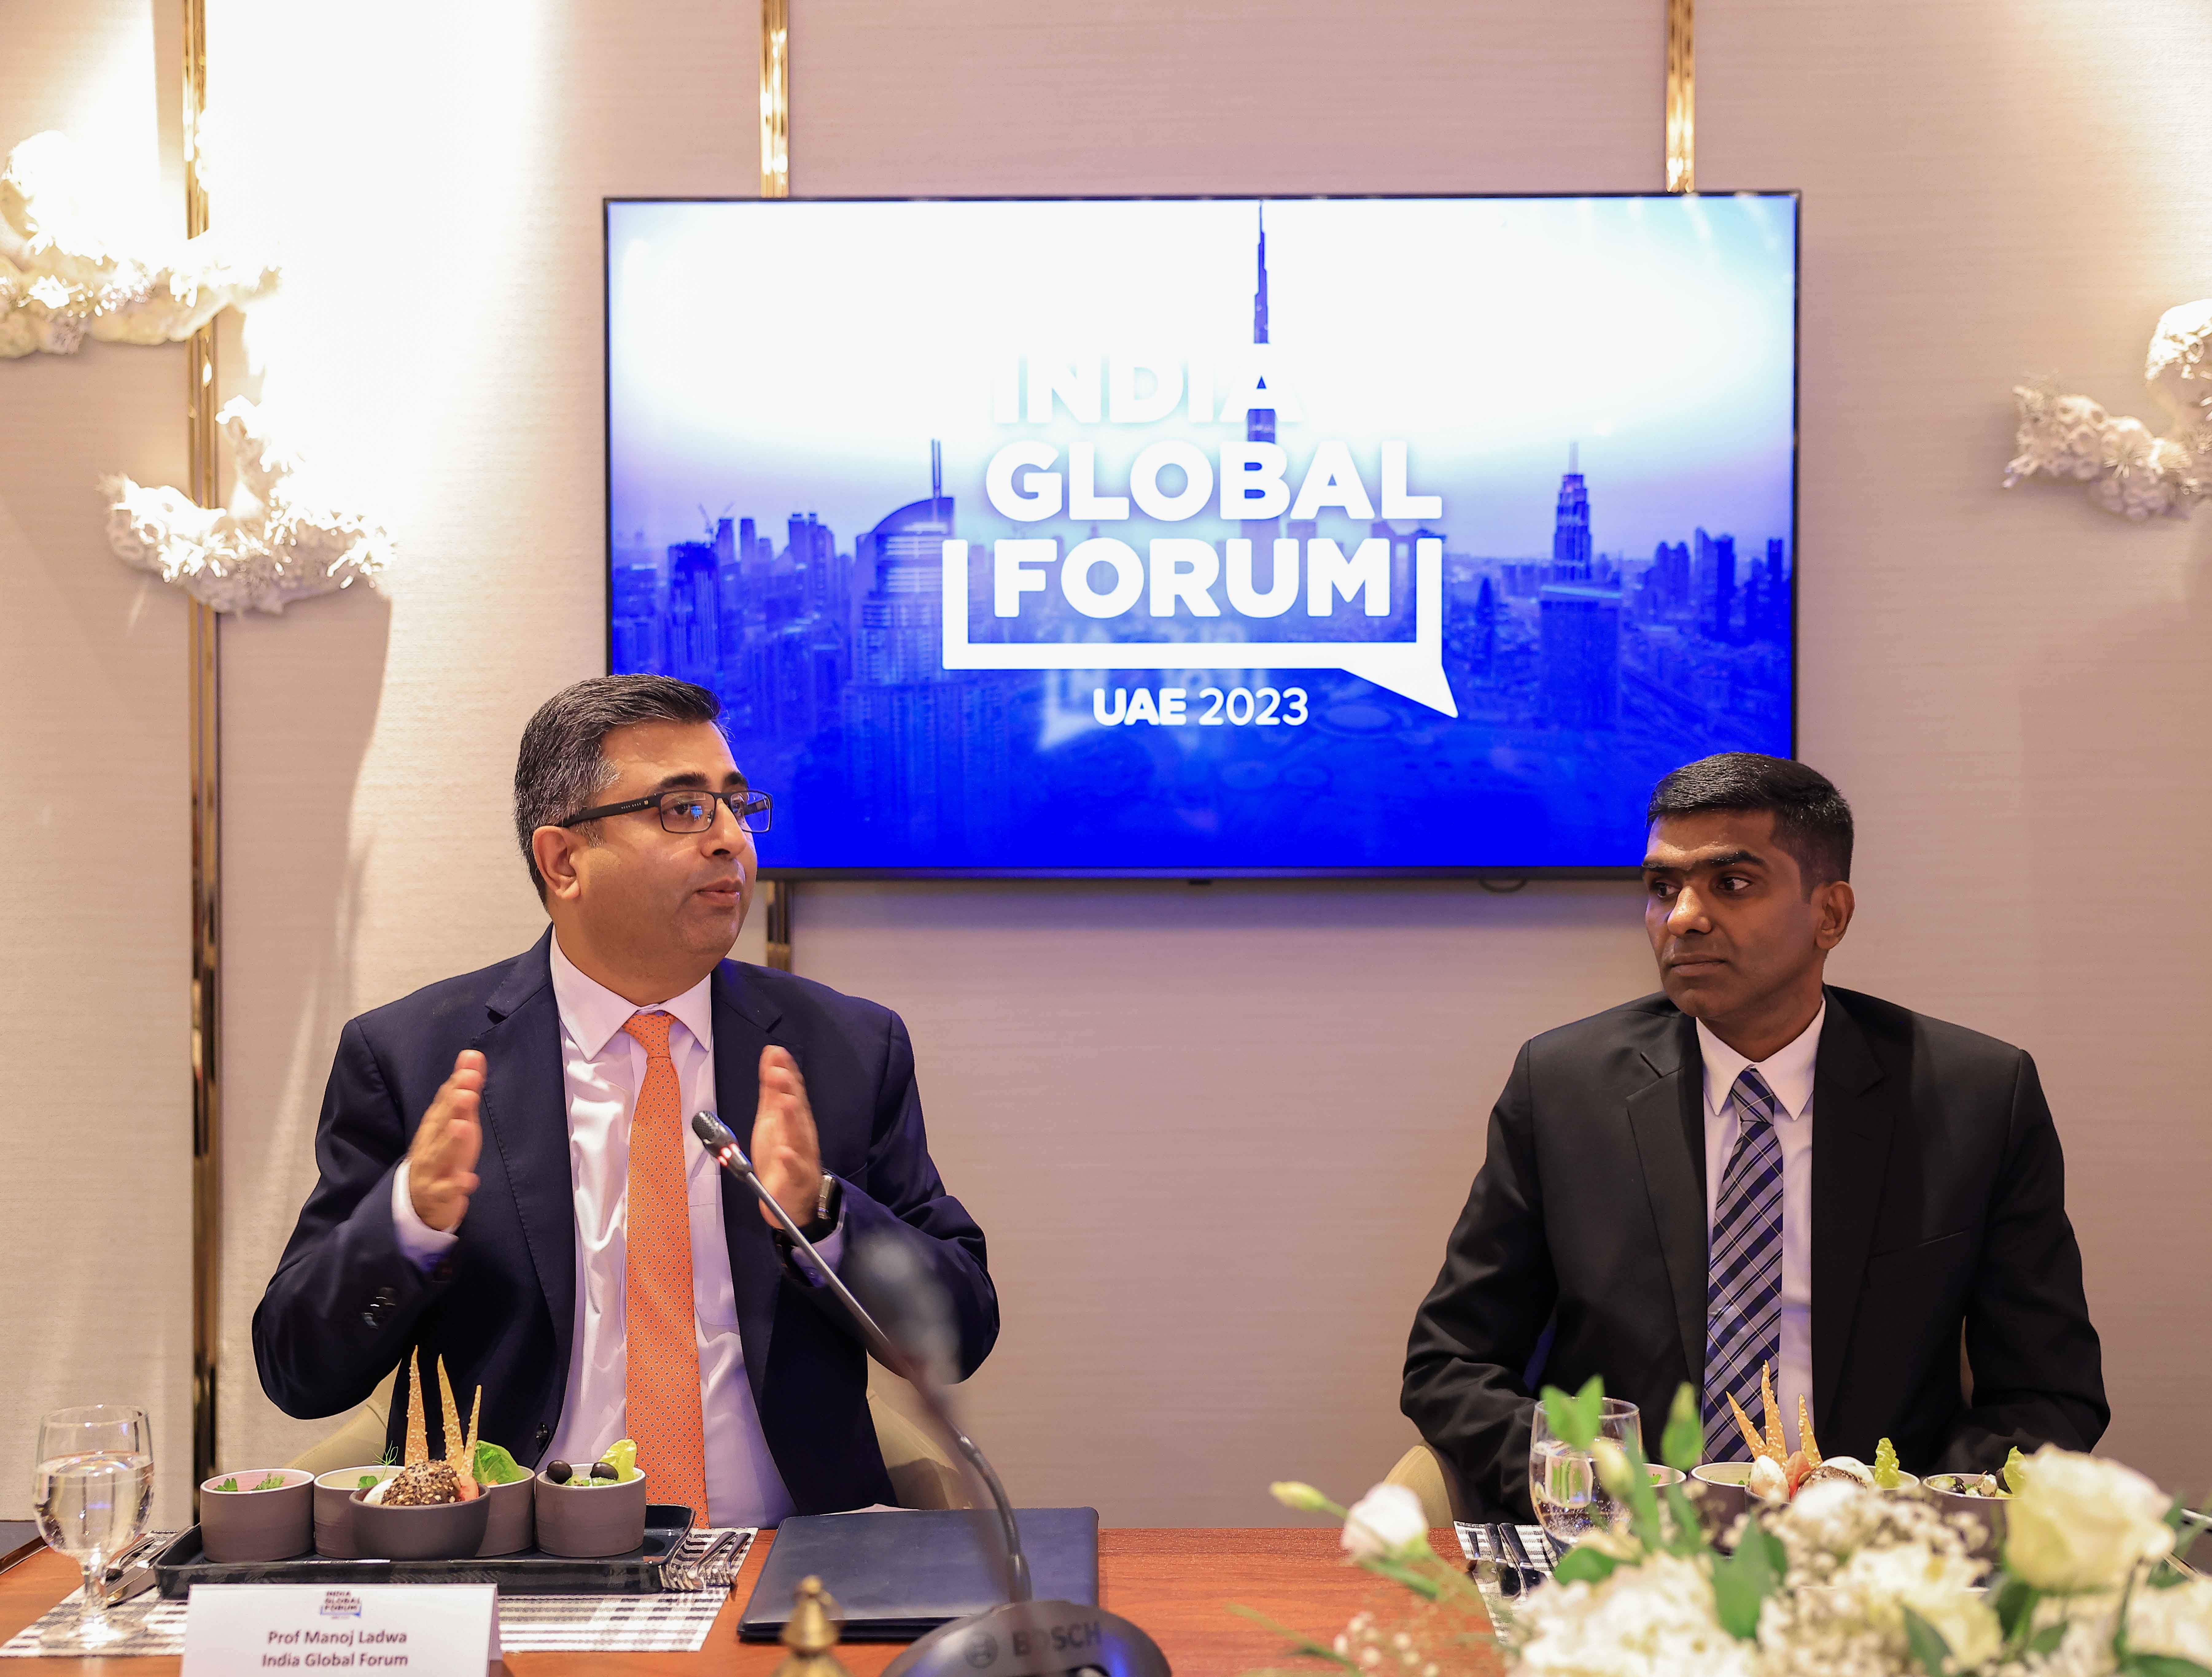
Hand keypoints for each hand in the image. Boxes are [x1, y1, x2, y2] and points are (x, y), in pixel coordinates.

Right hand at [407, 1049, 483, 1233]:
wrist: (422, 1200)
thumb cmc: (445, 1152)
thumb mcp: (458, 1120)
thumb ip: (464, 1090)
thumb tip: (472, 1055)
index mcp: (435, 1124)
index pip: (445, 1099)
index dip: (458, 1081)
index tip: (471, 1061)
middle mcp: (430, 1143)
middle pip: (441, 1123)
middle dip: (453, 1106)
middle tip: (467, 1089)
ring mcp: (431, 1168)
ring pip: (440, 1153)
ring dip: (450, 1140)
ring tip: (462, 1126)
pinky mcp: (438, 1193)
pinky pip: (447, 1189)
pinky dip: (457, 1184)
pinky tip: (471, 1180)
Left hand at [752, 1046, 822, 1228]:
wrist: (794, 1196)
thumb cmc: (782, 1153)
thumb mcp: (772, 1118)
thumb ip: (772, 1089)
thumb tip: (772, 1056)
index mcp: (794, 1118)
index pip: (792, 1091)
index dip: (786, 1072)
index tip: (776, 1053)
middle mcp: (801, 1133)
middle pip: (797, 1109)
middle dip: (788, 1090)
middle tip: (778, 1071)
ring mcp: (801, 1155)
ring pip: (798, 1135)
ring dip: (792, 1118)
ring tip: (786, 1101)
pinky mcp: (796, 1177)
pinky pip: (794, 1168)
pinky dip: (790, 1160)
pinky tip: (784, 1151)